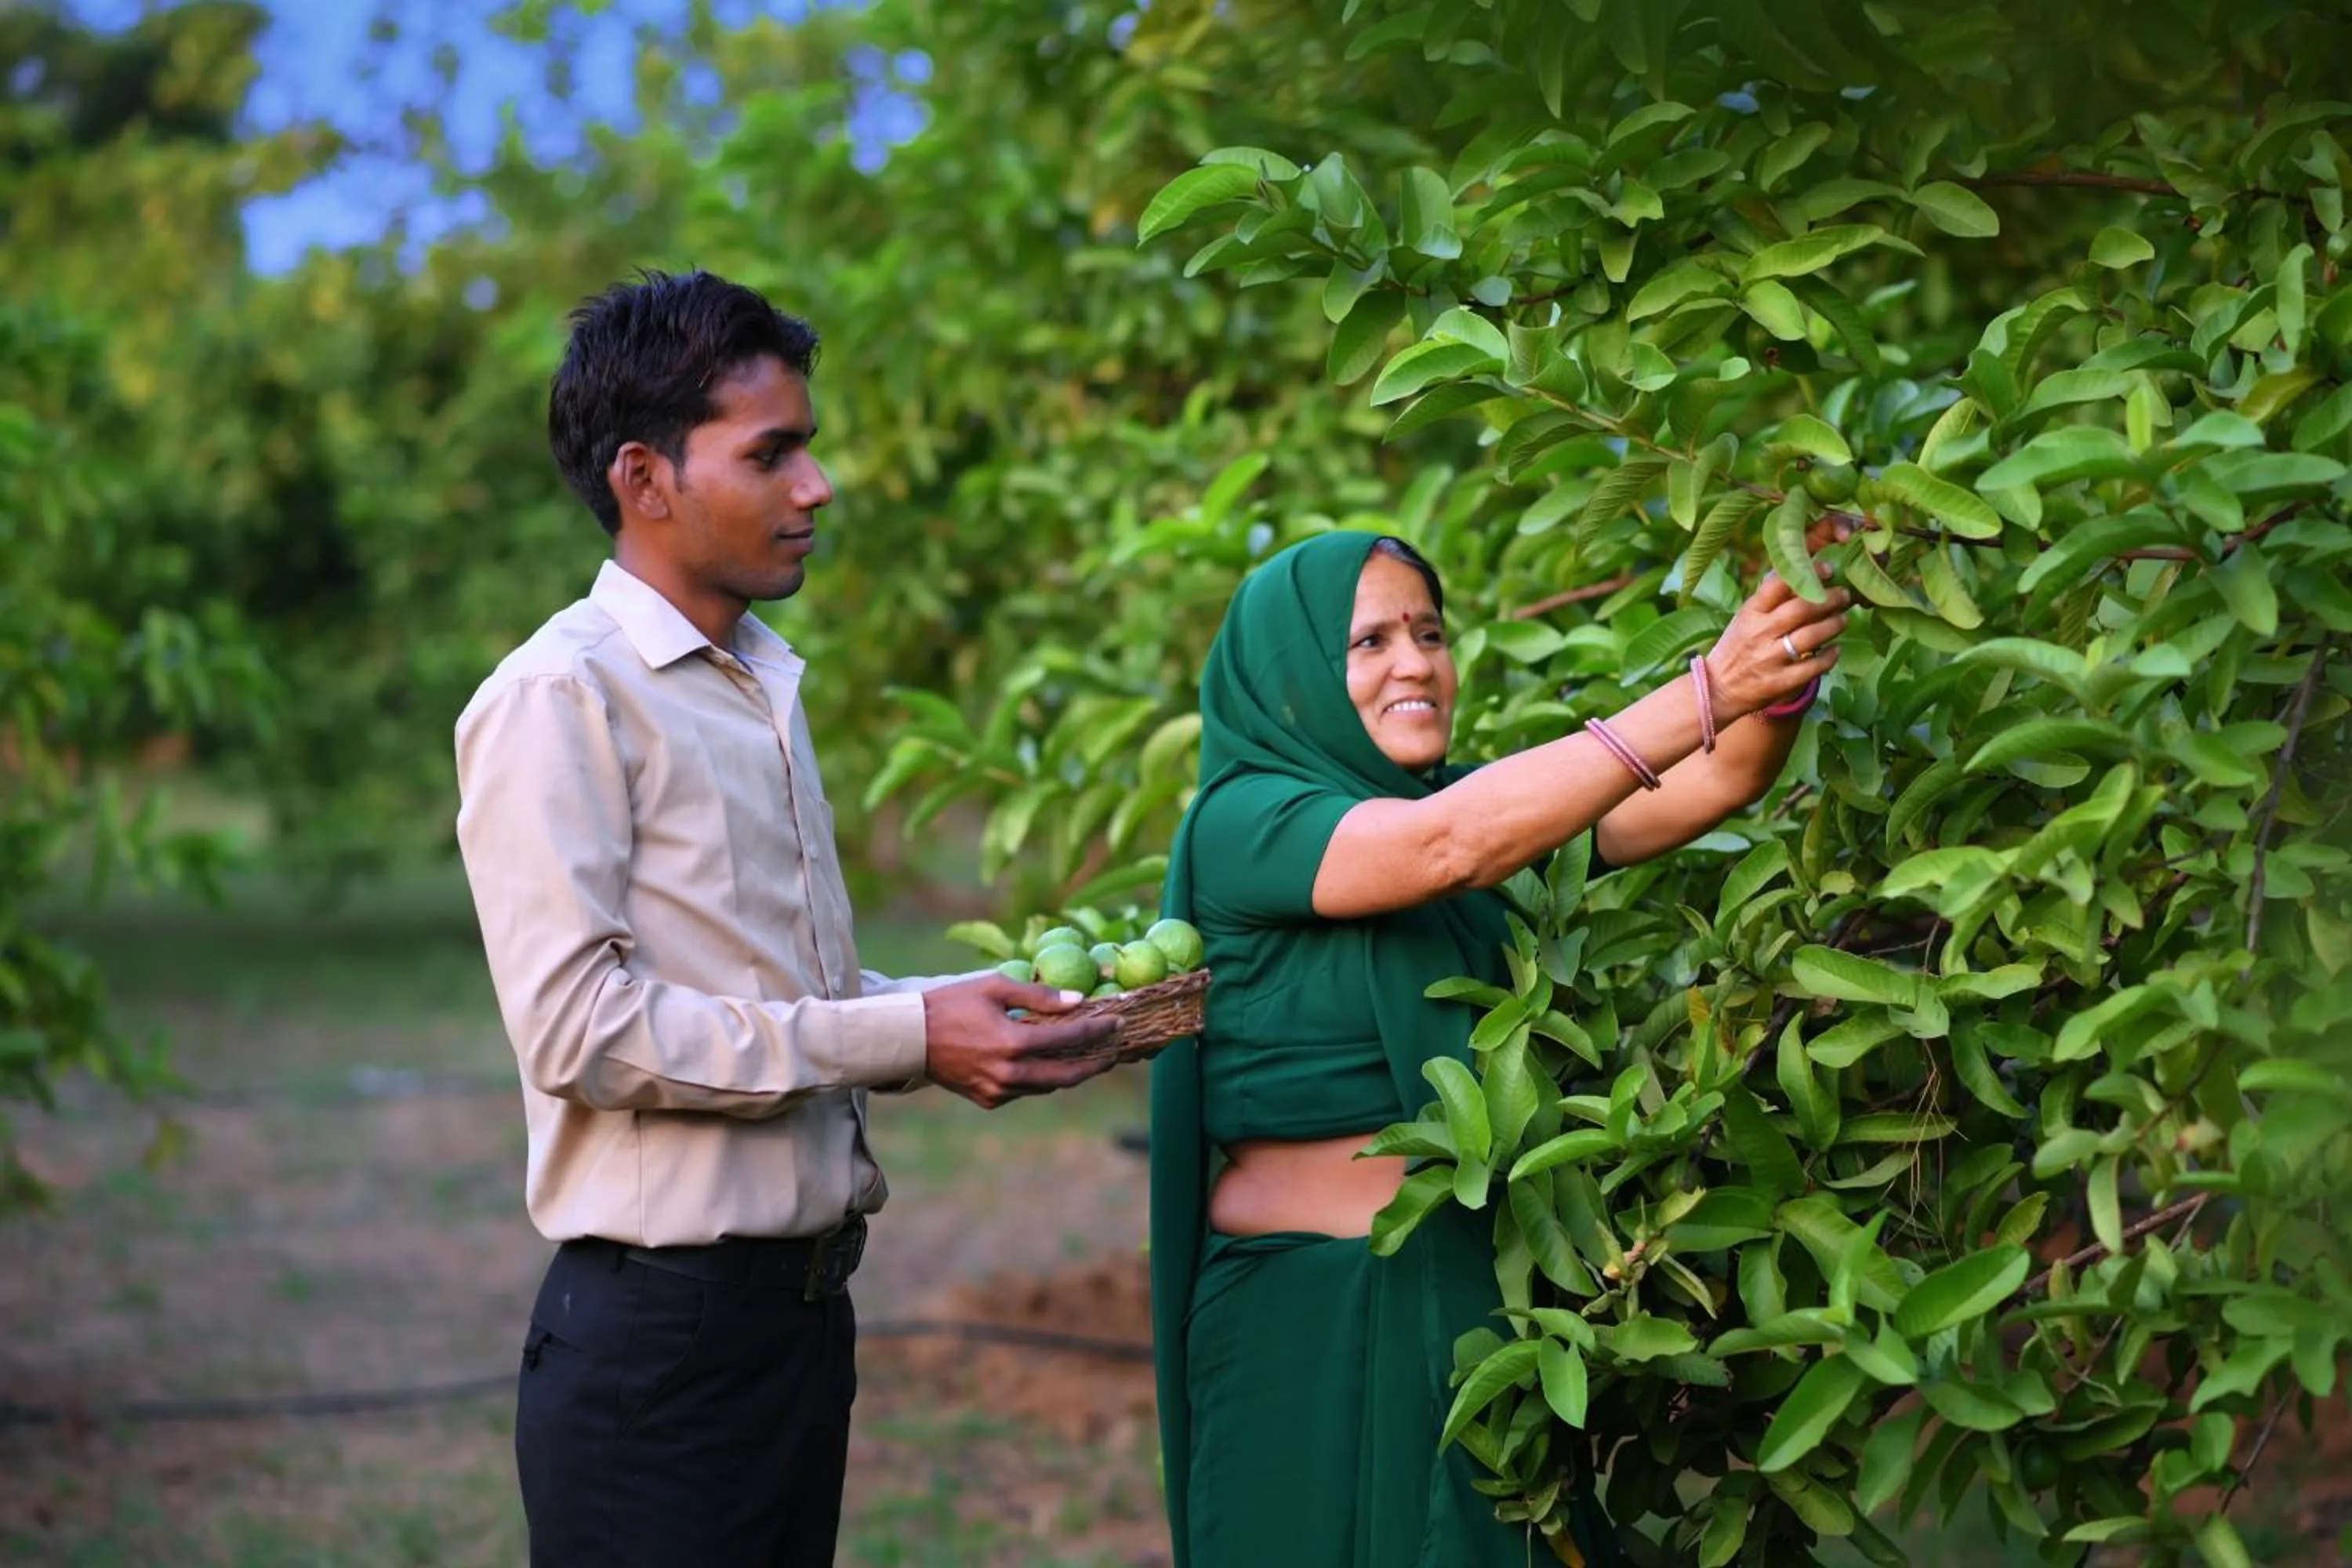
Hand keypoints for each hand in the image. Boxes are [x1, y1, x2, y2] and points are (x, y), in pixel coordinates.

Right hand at [921, 975, 1121, 1109]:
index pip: (1070, 1038)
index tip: (1116, 1021)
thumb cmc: (952, 1004)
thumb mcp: (994, 987)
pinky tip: (1045, 1062)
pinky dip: (1039, 1078)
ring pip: (1048, 1086)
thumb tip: (1078, 1002)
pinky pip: (1025, 1091)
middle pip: (1068, 1076)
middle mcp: (1010, 1073)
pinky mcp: (989, 1100)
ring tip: (1086, 1055)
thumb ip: (1038, 995)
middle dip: (1096, 1064)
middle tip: (1113, 1051)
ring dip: (1069, 1072)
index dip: (1098, 1030)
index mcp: (1014, 1043)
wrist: (910, 1038)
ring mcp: (999, 1091)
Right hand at [1703, 566, 1851, 720]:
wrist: (1717, 689)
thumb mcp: (1745, 618)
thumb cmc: (1736, 647)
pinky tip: (1835, 650)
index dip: (1807, 574)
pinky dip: (1830, 657)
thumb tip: (1802, 569)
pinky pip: (1813, 667)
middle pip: (1802, 609)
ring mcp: (1769, 659)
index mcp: (1750, 613)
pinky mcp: (1779, 683)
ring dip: (1834, 625)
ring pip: (1811, 636)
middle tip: (1844, 595)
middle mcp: (1759, 633)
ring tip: (1842, 620)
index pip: (1778, 584)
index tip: (1827, 570)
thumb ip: (1770, 598)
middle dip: (1830, 599)